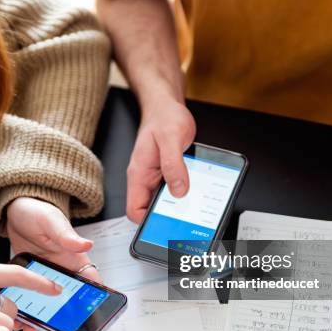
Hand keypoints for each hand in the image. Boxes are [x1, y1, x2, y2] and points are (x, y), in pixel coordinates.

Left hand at [6, 197, 101, 330]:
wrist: (15, 211)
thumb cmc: (38, 212)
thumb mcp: (52, 222)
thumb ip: (66, 236)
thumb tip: (86, 245)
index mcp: (74, 258)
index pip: (90, 282)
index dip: (92, 298)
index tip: (88, 313)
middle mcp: (61, 271)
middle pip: (68, 299)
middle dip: (61, 316)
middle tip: (52, 328)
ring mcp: (44, 277)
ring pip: (46, 303)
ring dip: (39, 316)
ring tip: (27, 327)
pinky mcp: (27, 279)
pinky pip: (28, 298)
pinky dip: (23, 308)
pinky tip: (14, 315)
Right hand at [126, 97, 195, 222]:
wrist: (166, 106)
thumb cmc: (164, 117)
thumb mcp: (171, 138)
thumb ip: (174, 165)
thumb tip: (179, 190)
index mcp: (138, 174)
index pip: (134, 210)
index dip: (147, 222)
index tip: (164, 224)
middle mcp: (145, 179)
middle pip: (150, 211)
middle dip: (166, 218)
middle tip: (185, 220)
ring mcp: (156, 178)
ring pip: (164, 203)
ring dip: (178, 206)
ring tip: (193, 207)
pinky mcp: (168, 175)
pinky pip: (174, 191)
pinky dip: (185, 194)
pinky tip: (197, 192)